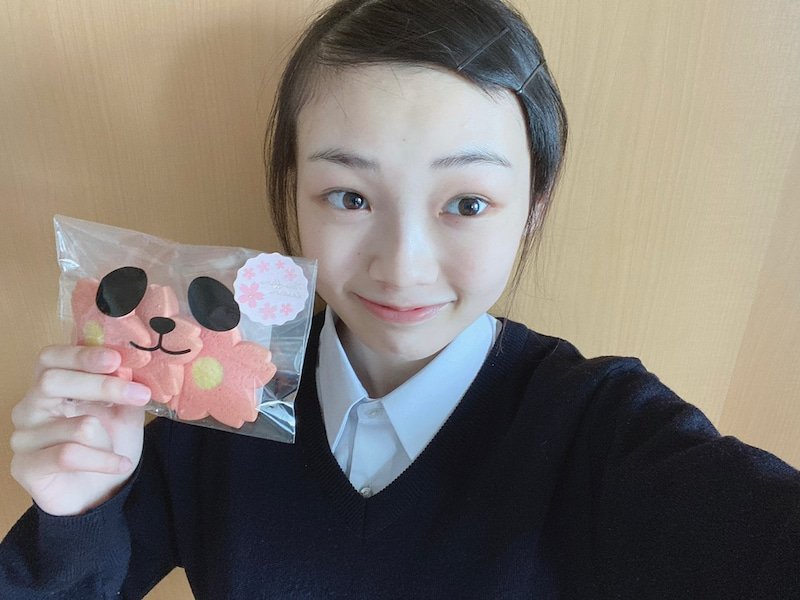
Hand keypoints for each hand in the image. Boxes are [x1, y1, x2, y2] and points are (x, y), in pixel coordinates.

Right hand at [10, 345, 150, 515]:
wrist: (97, 492)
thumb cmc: (107, 443)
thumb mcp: (124, 411)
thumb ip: (124, 387)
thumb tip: (127, 368)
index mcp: (50, 385)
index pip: (51, 358)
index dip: (81, 355)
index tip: (116, 359)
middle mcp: (29, 407)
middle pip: (52, 382)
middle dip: (102, 386)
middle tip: (140, 394)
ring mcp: (23, 437)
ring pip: (76, 425)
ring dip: (108, 438)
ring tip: (116, 449)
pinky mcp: (24, 466)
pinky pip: (69, 455)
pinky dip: (104, 460)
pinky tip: (121, 465)